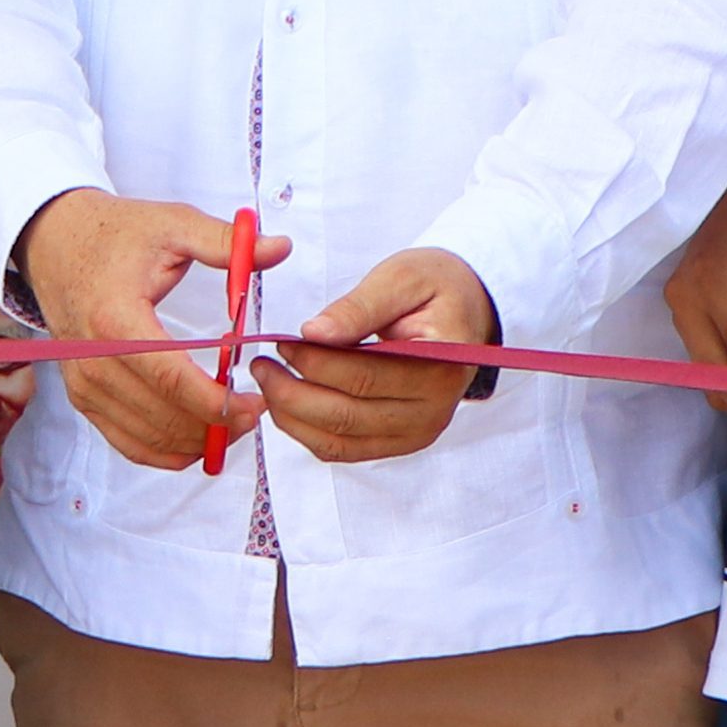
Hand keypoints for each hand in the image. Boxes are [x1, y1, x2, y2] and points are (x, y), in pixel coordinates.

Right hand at [17, 191, 291, 470]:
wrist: (55, 241)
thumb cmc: (114, 234)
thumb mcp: (171, 225)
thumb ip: (224, 242)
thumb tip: (279, 248)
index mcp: (116, 319)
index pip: (170, 378)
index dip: (216, 402)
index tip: (255, 403)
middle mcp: (93, 359)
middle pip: (161, 415)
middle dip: (215, 426)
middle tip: (255, 413)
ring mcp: (84, 382)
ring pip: (147, 436)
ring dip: (194, 441)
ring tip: (233, 424)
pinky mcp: (81, 395)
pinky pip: (124, 440)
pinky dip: (163, 450)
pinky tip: (195, 442)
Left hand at [253, 247, 495, 464]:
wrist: (465, 310)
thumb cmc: (435, 287)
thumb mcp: (402, 277)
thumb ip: (358, 306)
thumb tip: (314, 333)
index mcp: (441, 367)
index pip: (365, 377)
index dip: (316, 363)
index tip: (282, 343)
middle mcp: (433, 411)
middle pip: (347, 416)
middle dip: (294, 394)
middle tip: (261, 366)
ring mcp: (416, 433)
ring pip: (340, 442)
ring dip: (294, 417)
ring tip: (267, 382)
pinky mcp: (398, 442)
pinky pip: (345, 449)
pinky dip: (308, 432)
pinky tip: (287, 403)